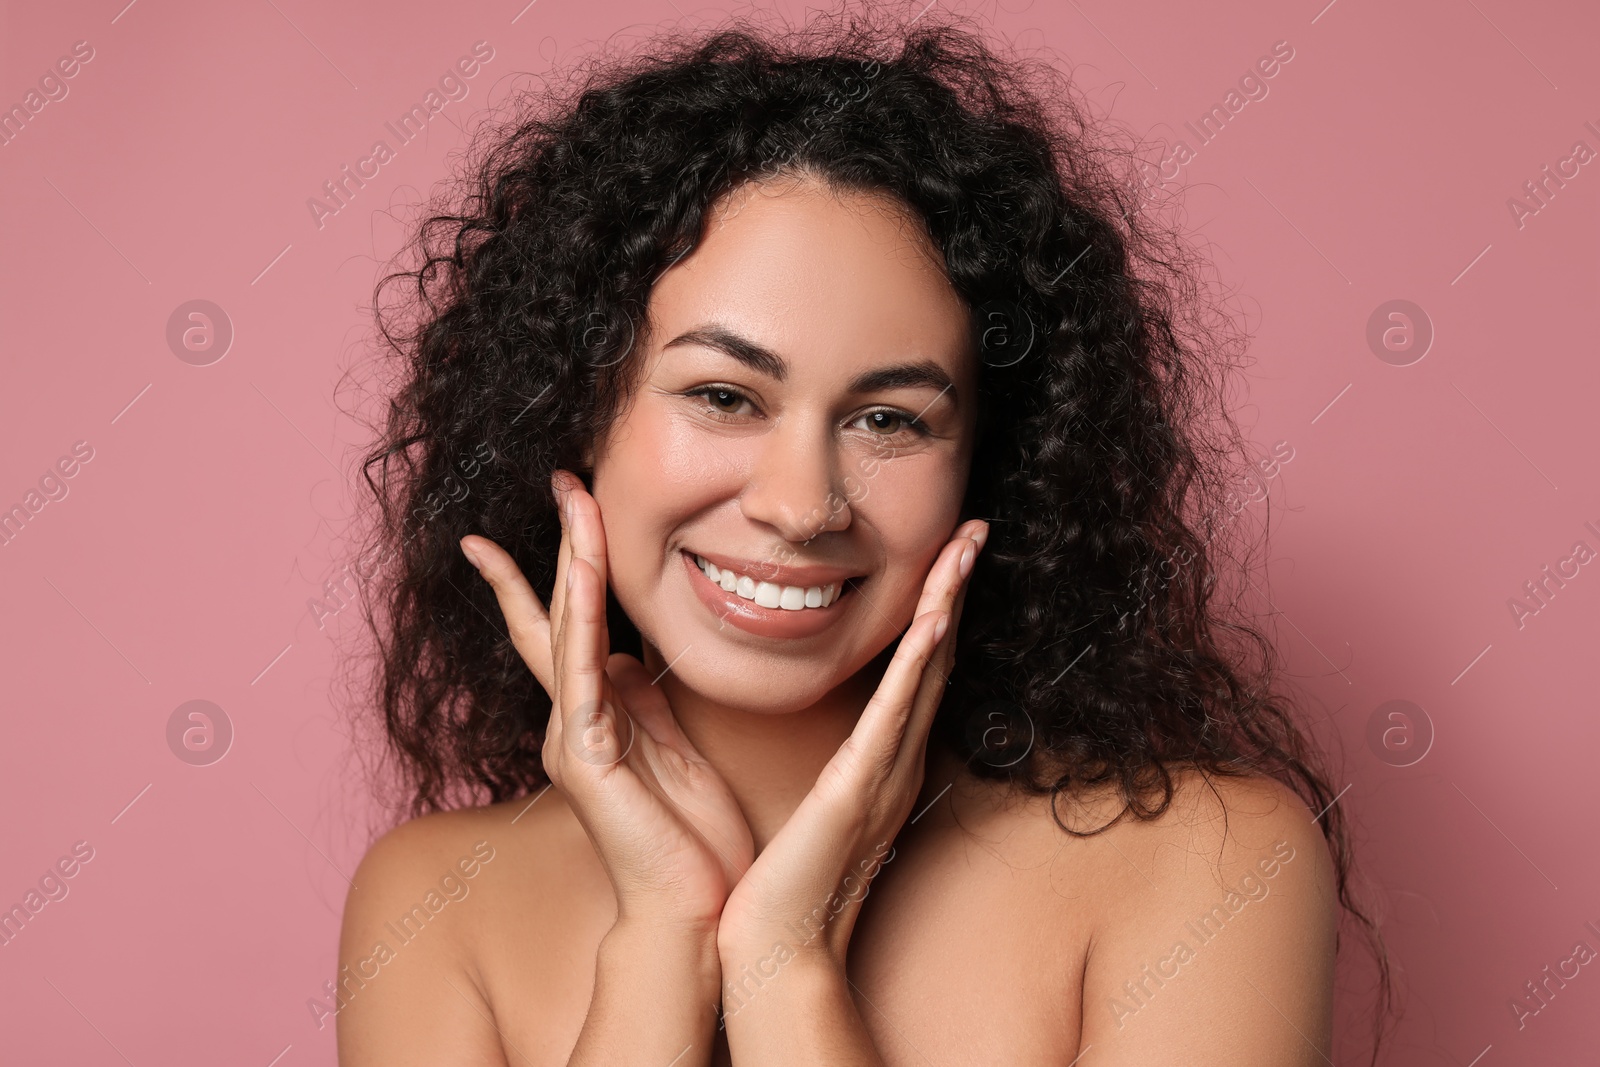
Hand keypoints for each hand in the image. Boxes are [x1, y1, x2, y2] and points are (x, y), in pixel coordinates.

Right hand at [460, 470, 754, 932]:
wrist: (692, 911)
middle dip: (562, 543)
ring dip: (573, 562)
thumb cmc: (689, 838)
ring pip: (569, 631)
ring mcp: (576, 737)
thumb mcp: (669, 746)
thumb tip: (634, 654)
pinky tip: (583, 578)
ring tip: (574, 501)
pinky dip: (582, 623)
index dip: (557, 569)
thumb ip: (646, 700)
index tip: (561, 510)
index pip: (568, 627)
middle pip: (561, 613)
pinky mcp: (590, 758)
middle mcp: (575, 720)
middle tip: (562, 477)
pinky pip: (585, 675)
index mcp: (597, 716)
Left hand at [714, 518, 988, 970]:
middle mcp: (897, 761)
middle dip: (956, 590)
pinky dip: (919, 663)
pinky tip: (935, 618)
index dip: (935, 607)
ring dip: (948, 605)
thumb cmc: (788, 882)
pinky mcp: (861, 789)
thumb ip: (827, 760)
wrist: (781, 948)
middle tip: (974, 529)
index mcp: (881, 760)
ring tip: (965, 548)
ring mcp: (886, 773)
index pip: (915, 669)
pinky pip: (895, 714)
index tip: (945, 553)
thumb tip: (809, 718)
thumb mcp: (814, 803)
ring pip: (926, 673)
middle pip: (936, 658)